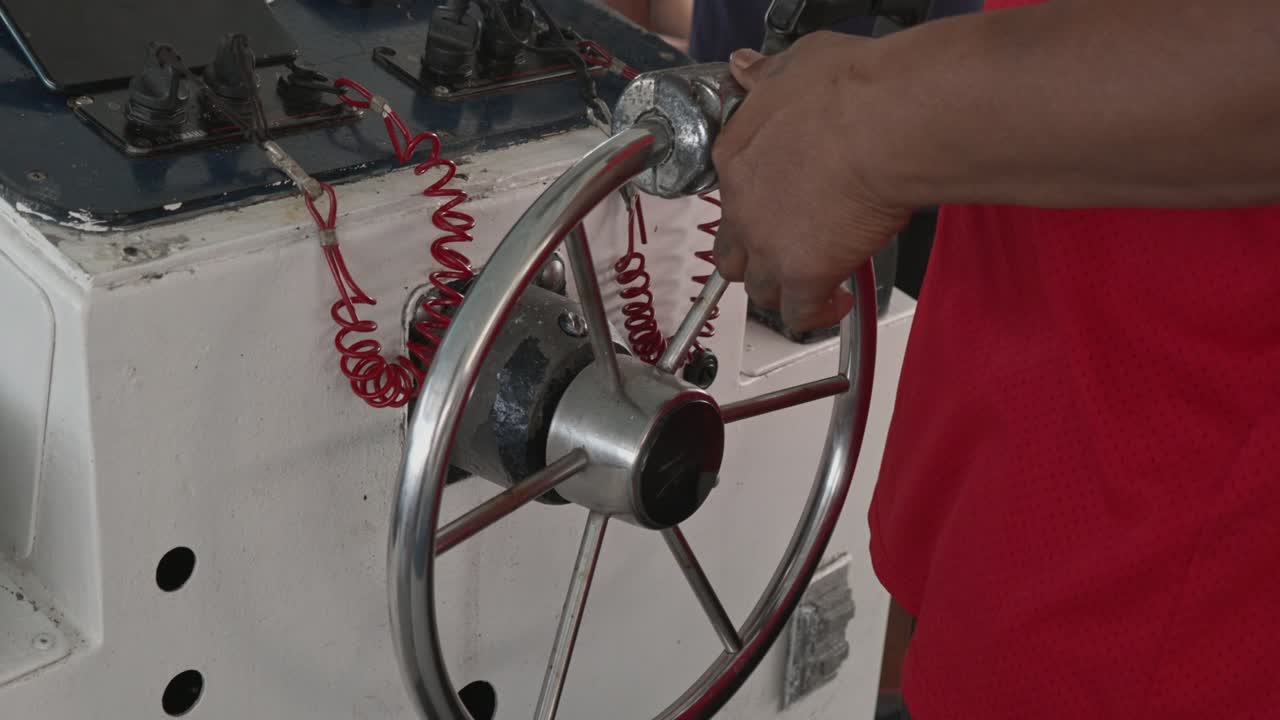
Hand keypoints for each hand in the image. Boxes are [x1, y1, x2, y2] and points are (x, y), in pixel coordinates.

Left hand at [712, 34, 910, 330]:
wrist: (885, 122)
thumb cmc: (850, 90)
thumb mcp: (796, 63)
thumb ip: (767, 74)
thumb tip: (748, 66)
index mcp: (736, 155)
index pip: (728, 192)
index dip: (753, 203)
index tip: (777, 205)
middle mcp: (742, 206)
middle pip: (733, 252)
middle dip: (756, 258)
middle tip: (787, 253)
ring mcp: (769, 244)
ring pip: (760, 289)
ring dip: (784, 288)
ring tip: (816, 281)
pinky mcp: (804, 273)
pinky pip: (799, 314)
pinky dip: (816, 314)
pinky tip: (838, 302)